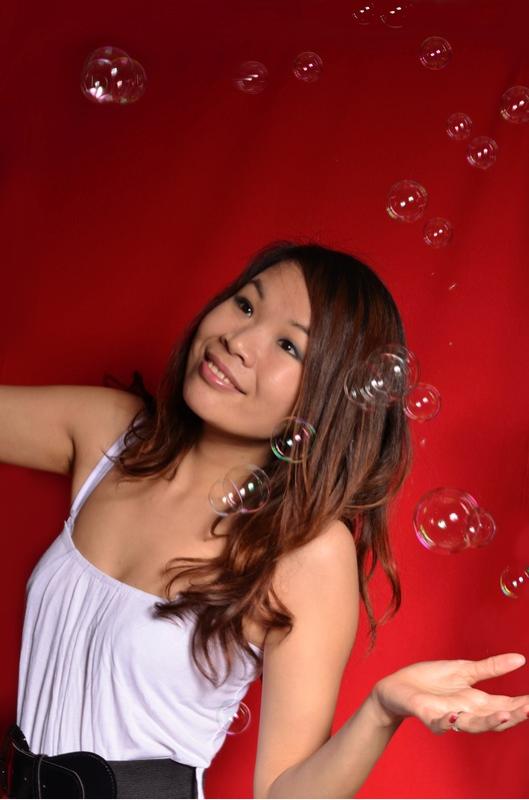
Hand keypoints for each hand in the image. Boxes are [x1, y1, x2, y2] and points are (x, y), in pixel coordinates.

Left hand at [370, 652, 528, 734]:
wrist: (398, 686)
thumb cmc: (431, 680)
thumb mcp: (464, 669)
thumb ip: (491, 668)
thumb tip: (520, 659)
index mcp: (477, 702)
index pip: (506, 706)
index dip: (523, 705)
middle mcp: (466, 713)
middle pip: (494, 719)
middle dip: (513, 716)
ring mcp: (448, 717)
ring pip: (471, 725)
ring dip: (488, 722)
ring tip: (504, 714)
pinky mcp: (427, 716)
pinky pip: (438, 724)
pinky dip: (446, 723)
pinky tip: (454, 716)